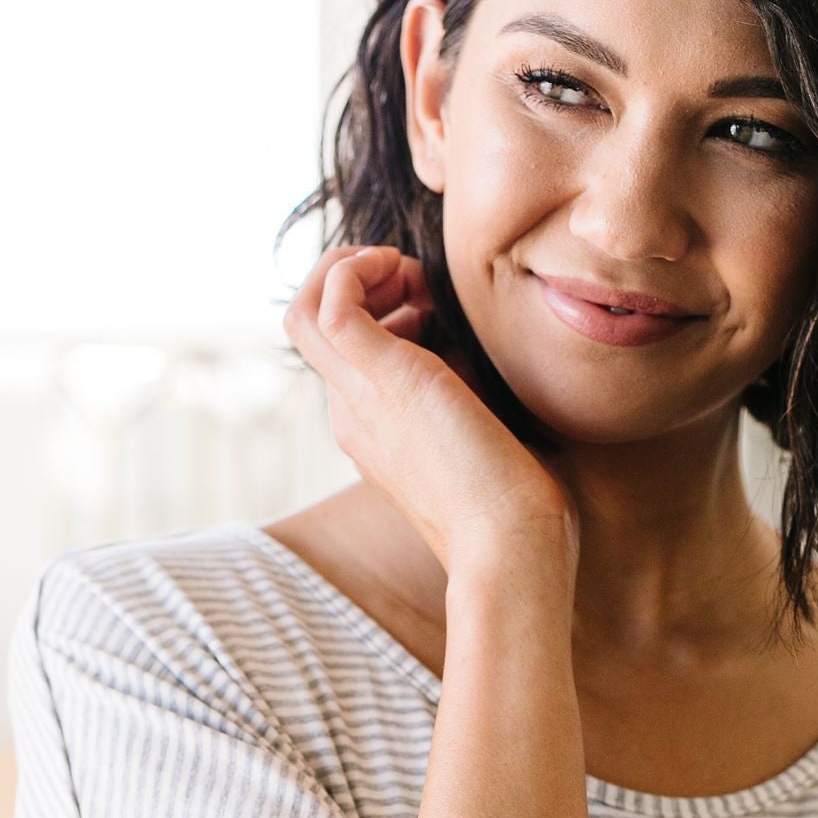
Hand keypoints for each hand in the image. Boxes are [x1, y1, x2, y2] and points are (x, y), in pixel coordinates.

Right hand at [283, 246, 577, 583]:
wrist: (508, 547)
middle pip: (310, 325)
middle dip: (357, 278)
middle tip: (417, 281)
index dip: (379, 305)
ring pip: (304, 310)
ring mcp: (358, 399)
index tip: (432, 304)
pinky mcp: (381, 381)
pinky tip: (405, 270)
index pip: (341, 351)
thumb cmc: (512, 506)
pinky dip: (357, 269)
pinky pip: (332, 304)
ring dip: (351, 269)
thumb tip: (471, 345)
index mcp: (372, 428)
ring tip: (408, 272)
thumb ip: (464, 391)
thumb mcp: (480, 434)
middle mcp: (352, 413)